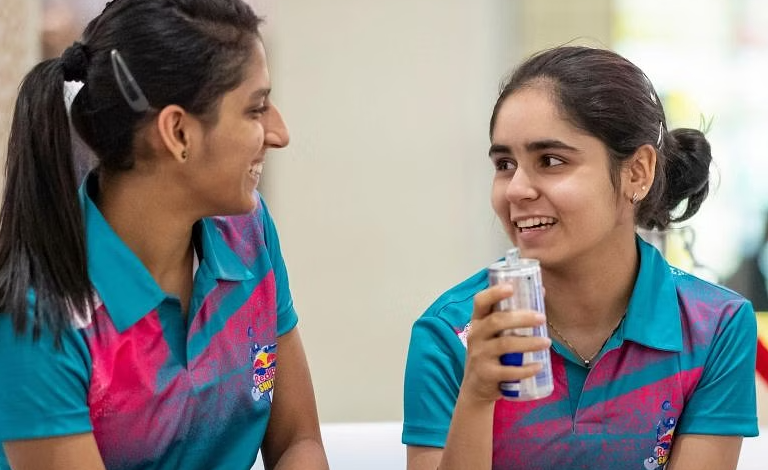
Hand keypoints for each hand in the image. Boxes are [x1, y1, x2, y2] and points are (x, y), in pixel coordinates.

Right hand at [461, 284, 550, 403]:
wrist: (475, 388)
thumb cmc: (490, 353)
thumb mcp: (493, 334)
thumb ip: (512, 316)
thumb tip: (540, 292)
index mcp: (478, 321)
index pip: (480, 301)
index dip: (494, 292)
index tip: (511, 287)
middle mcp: (475, 336)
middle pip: (496, 321)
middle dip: (521, 318)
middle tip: (542, 318)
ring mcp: (479, 355)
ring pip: (505, 344)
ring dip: (529, 343)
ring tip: (547, 342)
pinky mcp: (486, 375)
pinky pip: (508, 371)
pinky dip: (526, 369)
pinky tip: (539, 366)